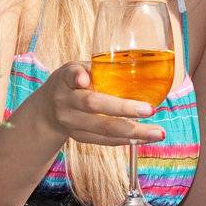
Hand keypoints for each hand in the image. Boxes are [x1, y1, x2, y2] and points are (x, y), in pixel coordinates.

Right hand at [35, 61, 165, 146]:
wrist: (48, 110)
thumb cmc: (71, 83)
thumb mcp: (76, 68)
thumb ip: (96, 67)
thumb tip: (132, 65)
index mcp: (65, 80)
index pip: (70, 76)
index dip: (77, 77)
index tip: (84, 79)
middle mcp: (66, 102)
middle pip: (94, 105)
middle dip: (123, 109)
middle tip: (149, 109)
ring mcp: (72, 123)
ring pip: (103, 129)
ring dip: (133, 132)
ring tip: (158, 133)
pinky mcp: (80, 137)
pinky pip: (105, 140)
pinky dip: (127, 140)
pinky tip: (146, 138)